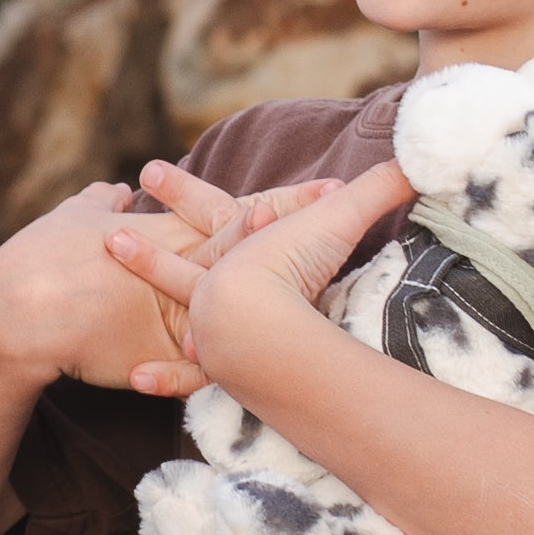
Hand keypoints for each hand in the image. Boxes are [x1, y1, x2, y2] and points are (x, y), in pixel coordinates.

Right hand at [0, 174, 348, 400]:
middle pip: (254, 250)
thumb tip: (112, 190)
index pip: (235, 212)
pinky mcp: (163, 358)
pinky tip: (283, 370)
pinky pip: (212, 366)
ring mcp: (175, 317)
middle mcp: (179, 273)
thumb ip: (95, 206)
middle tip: (354, 215)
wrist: (16, 313)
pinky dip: (246, 363)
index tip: (328, 189)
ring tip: (332, 282)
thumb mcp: (71, 223)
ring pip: (244, 304)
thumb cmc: (37, 263)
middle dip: (305, 233)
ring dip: (288, 294)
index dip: (283, 203)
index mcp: (164, 234)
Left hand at [101, 162, 405, 371]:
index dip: (185, 194)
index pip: (213, 212)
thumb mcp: (340, 216)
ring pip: (172, 313)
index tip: (148, 175)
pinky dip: (165, 377)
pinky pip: (186, 376)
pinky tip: (137, 379)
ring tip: (122, 313)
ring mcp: (212, 325)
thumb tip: (421, 155)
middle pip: (178, 261)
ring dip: (146, 307)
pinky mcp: (217, 367)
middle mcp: (218, 283)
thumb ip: (380, 188)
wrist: (260, 327)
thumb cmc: (295, 265)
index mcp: (237, 247)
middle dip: (147, 249)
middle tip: (112, 235)